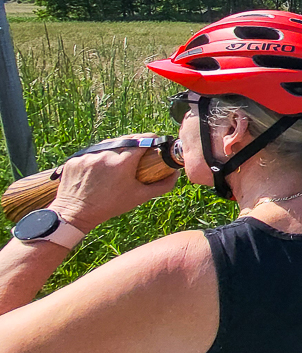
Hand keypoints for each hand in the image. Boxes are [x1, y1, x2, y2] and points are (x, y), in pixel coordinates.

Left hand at [48, 134, 179, 231]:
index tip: (156, 143)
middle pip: (126, 139)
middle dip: (137, 142)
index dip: (152, 140)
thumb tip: (175, 174)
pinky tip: (102, 168)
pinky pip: (93, 151)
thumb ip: (162, 185)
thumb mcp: (140, 197)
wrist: (75, 212)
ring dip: (118, 148)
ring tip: (120, 161)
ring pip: (109, 144)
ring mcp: (88, 155)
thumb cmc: (110, 206)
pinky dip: (101, 156)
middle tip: (142, 152)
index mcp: (122, 162)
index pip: (143, 140)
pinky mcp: (76, 158)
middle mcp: (105, 154)